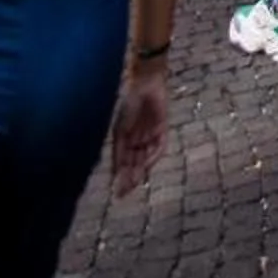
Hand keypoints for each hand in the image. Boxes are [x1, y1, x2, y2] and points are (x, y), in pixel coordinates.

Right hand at [110, 72, 167, 196]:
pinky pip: (159, 147)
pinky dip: (153, 157)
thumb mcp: (119, 131)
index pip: (123, 164)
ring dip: (140, 171)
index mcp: (126, 139)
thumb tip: (114, 173)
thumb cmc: (128, 104)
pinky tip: (146, 165)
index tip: (116, 194)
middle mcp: (138, 140)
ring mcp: (150, 135)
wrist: (144, 83)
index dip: (120, 179)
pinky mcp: (162, 129)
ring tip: (134, 183)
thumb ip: (118, 151)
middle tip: (125, 193)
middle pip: (135, 164)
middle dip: (130, 179)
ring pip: (146, 159)